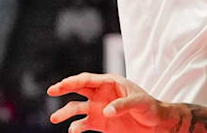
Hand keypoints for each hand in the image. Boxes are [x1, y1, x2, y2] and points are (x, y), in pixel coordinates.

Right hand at [48, 72, 178, 132]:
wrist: (155, 123)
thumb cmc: (149, 106)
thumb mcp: (139, 102)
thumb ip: (123, 105)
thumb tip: (106, 111)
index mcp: (110, 83)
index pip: (89, 79)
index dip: (75, 80)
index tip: (62, 84)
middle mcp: (101, 94)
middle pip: (78, 88)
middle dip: (64, 87)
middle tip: (51, 90)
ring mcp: (98, 108)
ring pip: (76, 108)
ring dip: (65, 112)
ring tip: (54, 118)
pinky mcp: (99, 123)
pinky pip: (82, 124)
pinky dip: (75, 127)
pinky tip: (73, 130)